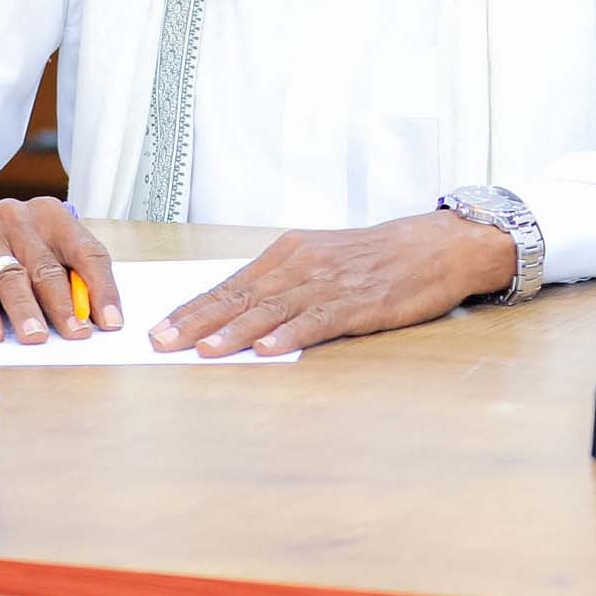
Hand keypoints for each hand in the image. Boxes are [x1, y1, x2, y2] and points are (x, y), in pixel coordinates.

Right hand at [0, 197, 120, 343]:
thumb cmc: (22, 240)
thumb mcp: (51, 245)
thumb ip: (73, 276)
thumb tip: (96, 320)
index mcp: (54, 216)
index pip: (87, 252)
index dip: (102, 289)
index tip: (111, 322)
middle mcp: (22, 221)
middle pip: (47, 266)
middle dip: (62, 304)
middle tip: (75, 332)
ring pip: (12, 276)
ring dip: (26, 310)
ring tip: (36, 335)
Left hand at [149, 212, 518, 357]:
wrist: (436, 245)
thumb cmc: (375, 258)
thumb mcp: (321, 260)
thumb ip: (282, 284)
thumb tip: (234, 314)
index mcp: (288, 253)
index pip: (230, 284)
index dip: (193, 308)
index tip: (159, 328)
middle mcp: (302, 264)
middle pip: (241, 296)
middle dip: (198, 321)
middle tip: (162, 343)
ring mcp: (330, 282)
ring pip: (272, 310)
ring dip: (234, 331)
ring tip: (203, 350)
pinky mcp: (360, 302)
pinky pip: (319, 321)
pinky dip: (290, 335)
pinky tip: (268, 349)